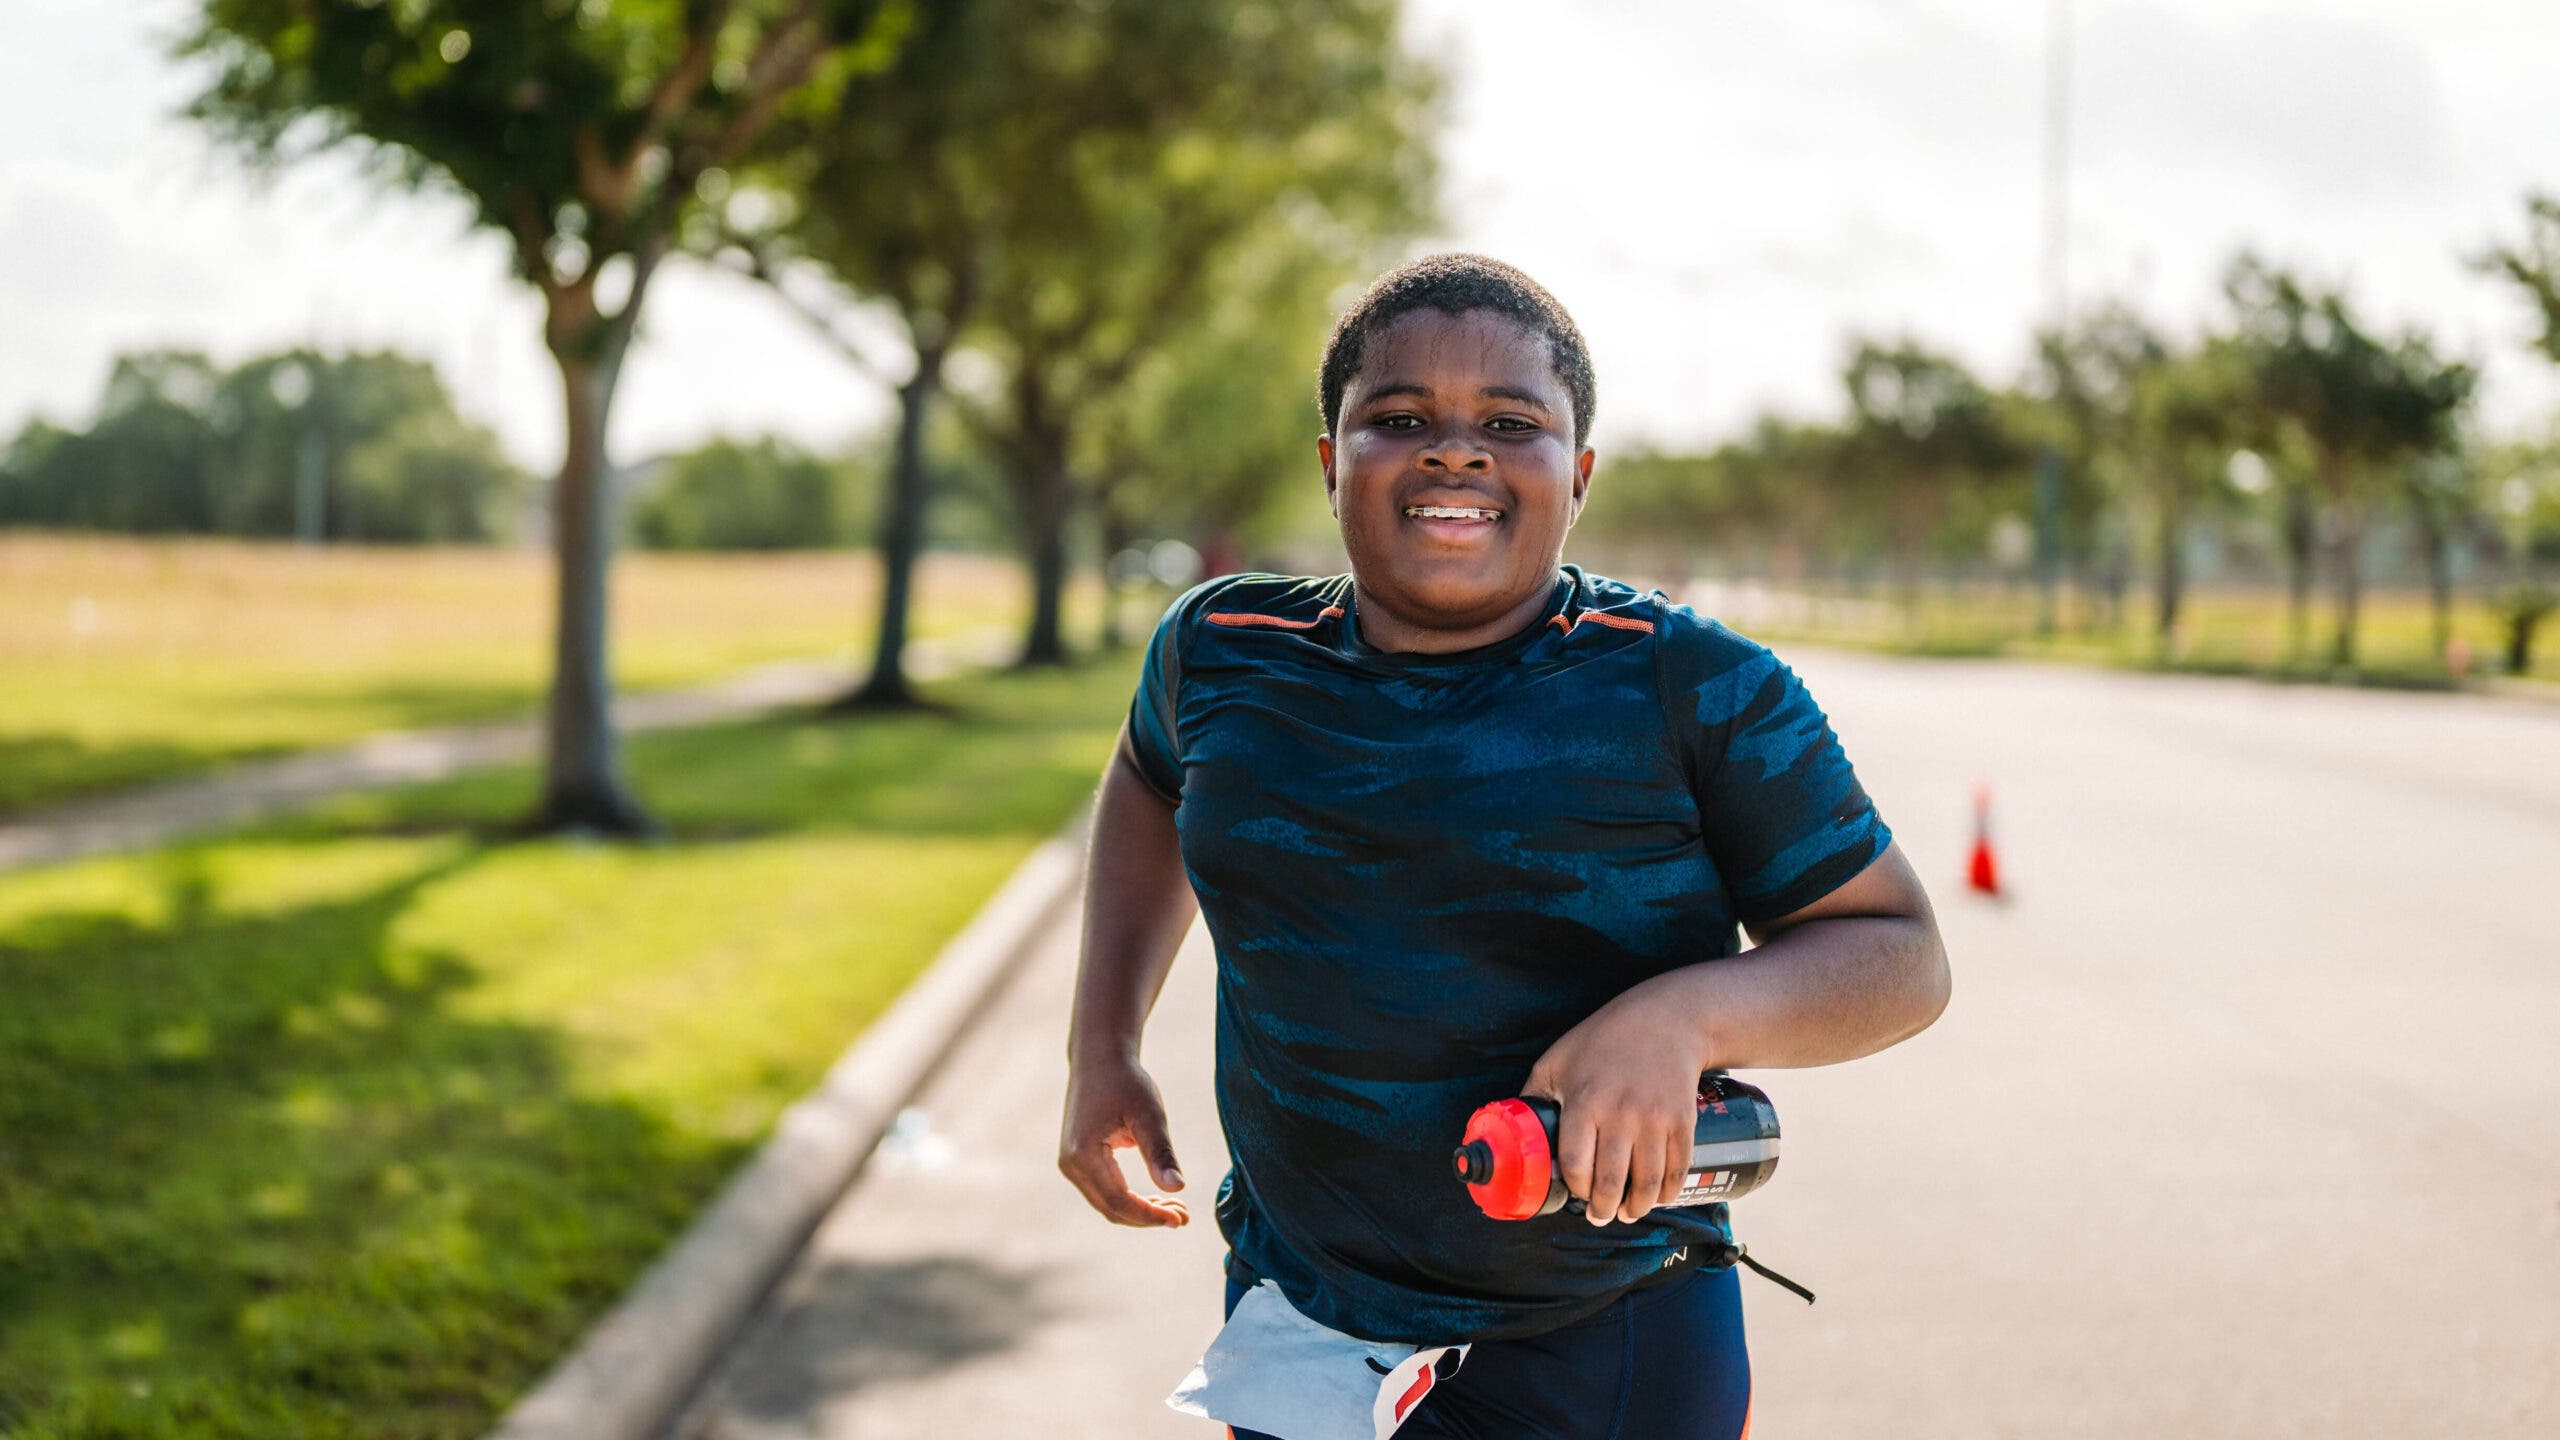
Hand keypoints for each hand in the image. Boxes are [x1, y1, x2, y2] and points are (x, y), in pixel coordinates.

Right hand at [1058, 1055, 1190, 1227]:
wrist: (1099, 1060)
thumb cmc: (1125, 1082)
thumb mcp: (1149, 1114)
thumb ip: (1161, 1152)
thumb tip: (1179, 1188)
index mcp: (1084, 1154)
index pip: (1119, 1201)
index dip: (1151, 1215)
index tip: (1181, 1218)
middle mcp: (1071, 1165)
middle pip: (1112, 1209)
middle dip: (1148, 1217)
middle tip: (1184, 1216)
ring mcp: (1071, 1165)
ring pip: (1108, 1204)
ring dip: (1141, 1211)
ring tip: (1176, 1208)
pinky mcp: (1078, 1162)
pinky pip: (1105, 1192)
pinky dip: (1131, 1200)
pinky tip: (1157, 1198)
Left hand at [1521, 981, 1708, 1226]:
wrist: (1666, 1020)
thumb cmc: (1603, 1039)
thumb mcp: (1556, 1060)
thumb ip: (1534, 1095)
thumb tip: (1514, 1129)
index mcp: (1584, 1103)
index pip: (1574, 1165)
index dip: (1574, 1188)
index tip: (1575, 1193)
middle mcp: (1620, 1114)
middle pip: (1610, 1182)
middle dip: (1602, 1209)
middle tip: (1598, 1216)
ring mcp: (1655, 1120)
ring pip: (1646, 1183)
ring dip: (1636, 1208)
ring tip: (1626, 1212)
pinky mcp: (1683, 1121)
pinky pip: (1677, 1169)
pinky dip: (1667, 1192)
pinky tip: (1657, 1198)